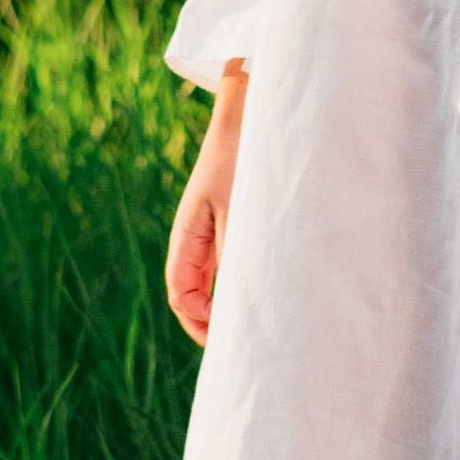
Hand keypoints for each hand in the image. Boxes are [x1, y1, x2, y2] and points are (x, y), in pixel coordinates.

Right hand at [166, 62, 249, 347]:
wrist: (257, 108)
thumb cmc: (248, 153)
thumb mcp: (243, 207)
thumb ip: (237, 252)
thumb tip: (235, 302)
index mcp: (188, 234)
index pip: (182, 295)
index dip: (200, 326)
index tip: (227, 345)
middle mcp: (200, 236)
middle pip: (198, 295)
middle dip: (217, 325)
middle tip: (249, 351)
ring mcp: (220, 228)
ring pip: (219, 281)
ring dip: (236, 306)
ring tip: (266, 330)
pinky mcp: (242, 220)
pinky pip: (239, 263)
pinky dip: (250, 283)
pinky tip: (278, 293)